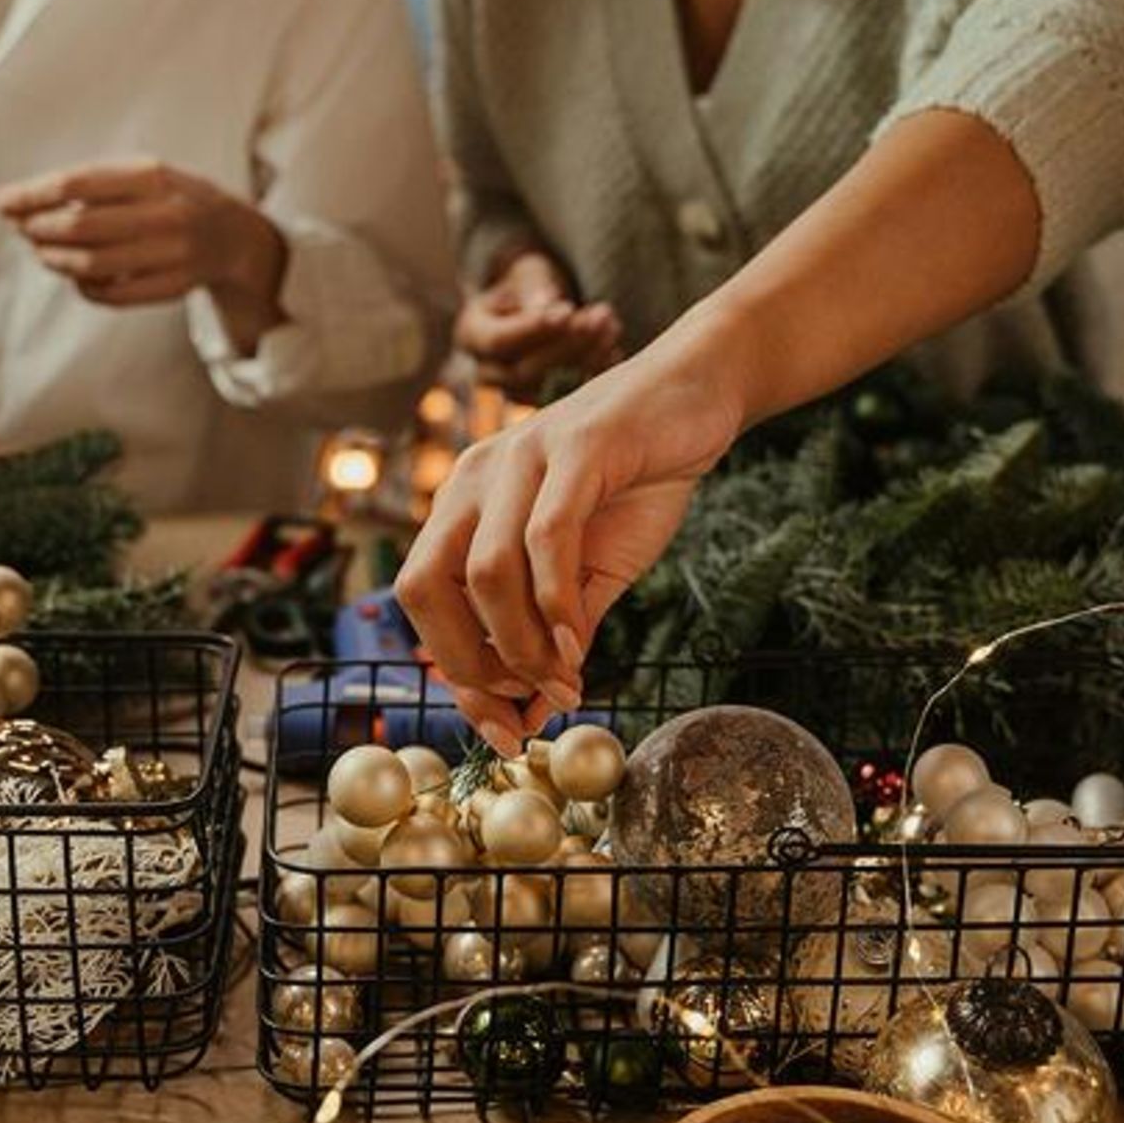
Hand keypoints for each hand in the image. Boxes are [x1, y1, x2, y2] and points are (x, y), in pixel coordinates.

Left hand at [0, 158, 288, 347]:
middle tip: (24, 230)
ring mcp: (172, 254)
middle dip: (40, 229)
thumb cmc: (172, 199)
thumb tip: (19, 202)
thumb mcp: (143, 176)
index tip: (3, 201)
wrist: (234, 236)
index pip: (78, 183)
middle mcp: (166, 214)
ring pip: (93, 265)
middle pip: (81, 227)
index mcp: (153, 176)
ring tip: (44, 251)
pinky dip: (83, 286)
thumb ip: (92, 185)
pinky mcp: (172, 287)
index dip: (33, 194)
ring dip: (56, 259)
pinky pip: (112, 293)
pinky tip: (76, 274)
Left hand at [395, 348, 743, 755]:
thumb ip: (561, 633)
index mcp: (464, 505)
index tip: (503, 728)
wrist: (701, 394)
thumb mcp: (594, 570)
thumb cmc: (639, 481)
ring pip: (483, 572)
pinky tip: (580, 645)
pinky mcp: (574, 447)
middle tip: (523, 706)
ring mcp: (520, 457)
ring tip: (563, 680)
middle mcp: (474, 479)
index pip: (423, 599)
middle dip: (467, 664)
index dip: (454, 673)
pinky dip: (556, 603)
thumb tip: (536, 711)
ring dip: (519, 644)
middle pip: (424, 587)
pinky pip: (546, 538)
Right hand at [454, 250, 622, 403]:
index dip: (534, 329)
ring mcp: (513, 394)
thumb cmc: (530, 284)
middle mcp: (486, 371)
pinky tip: (615, 352)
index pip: (498, 341)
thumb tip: (547, 306)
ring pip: (548, 389)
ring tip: (611, 327)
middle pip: (524, 371)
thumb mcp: (528, 272)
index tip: (567, 310)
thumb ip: (534, 287)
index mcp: (471, 335)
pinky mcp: (541, 403)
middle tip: (601, 317)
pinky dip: (593, 377)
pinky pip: (567, 400)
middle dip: (567, 345)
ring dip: (585, 360)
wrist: (537, 309)